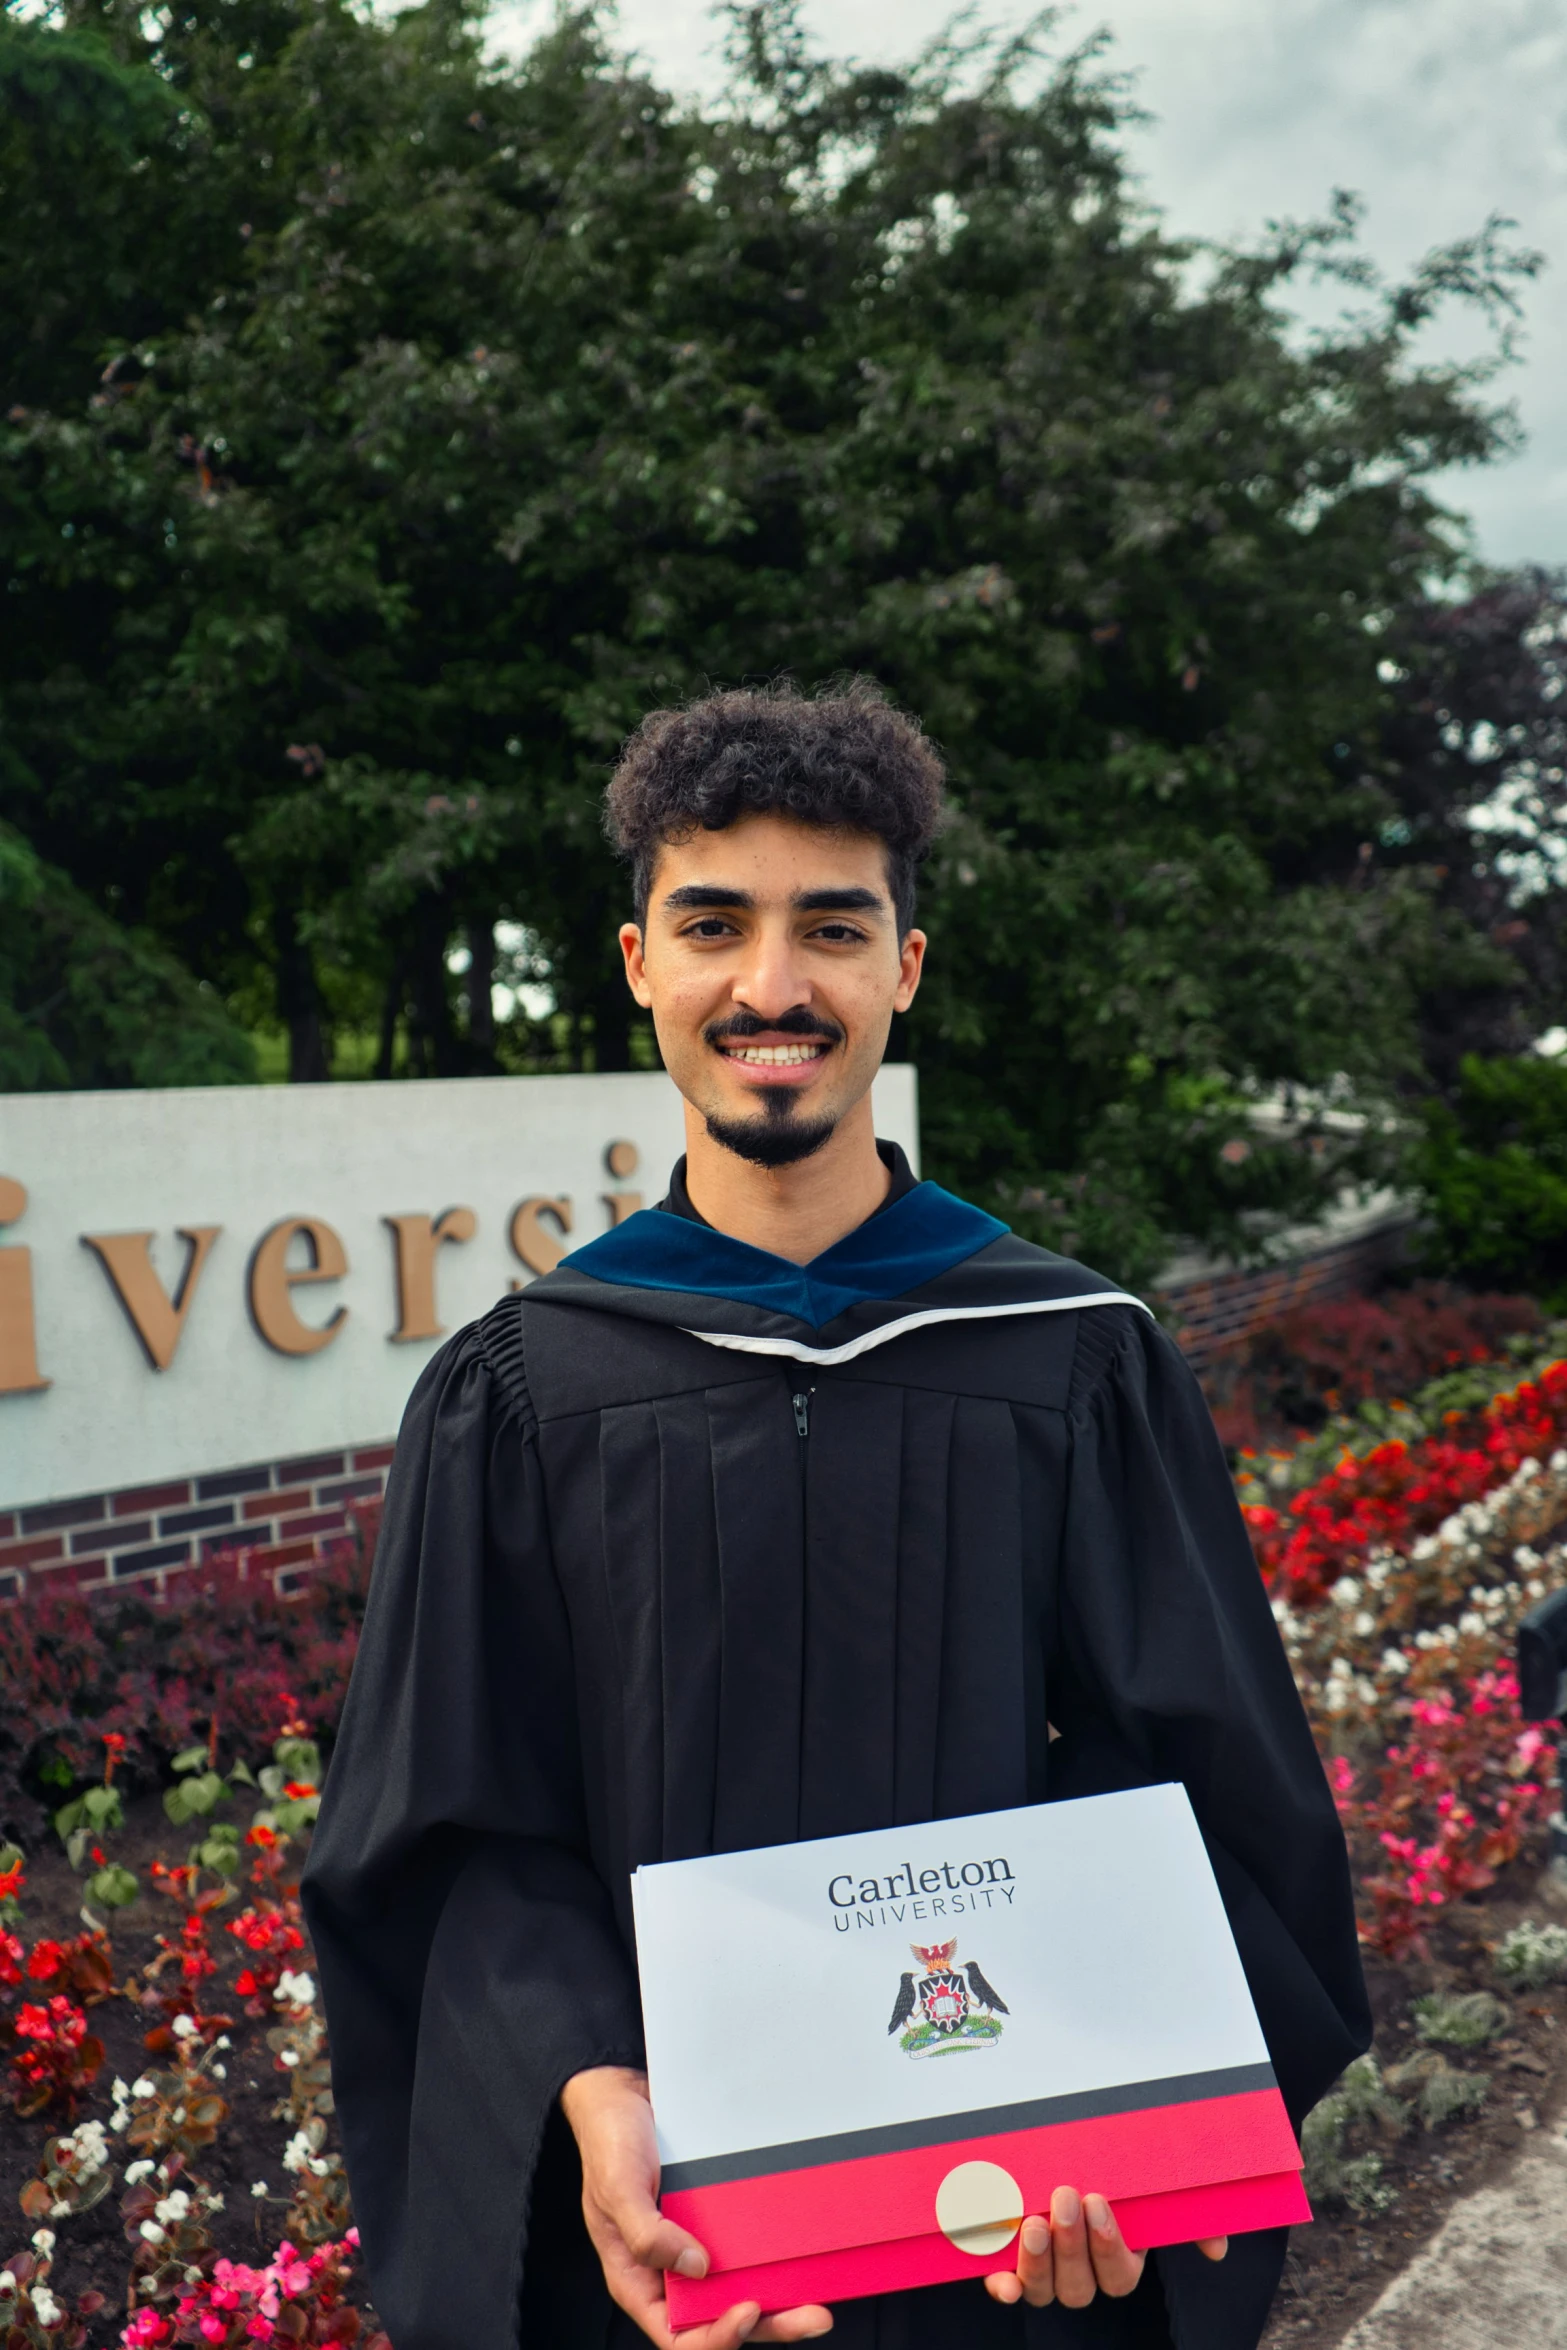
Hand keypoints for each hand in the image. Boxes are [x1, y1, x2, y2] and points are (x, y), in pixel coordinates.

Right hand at [559, 2066, 832, 2346]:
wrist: (626, 2092)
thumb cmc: (610, 2141)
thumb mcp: (617, 2187)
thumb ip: (646, 2233)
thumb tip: (695, 2267)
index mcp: (639, 2280)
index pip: (678, 2335)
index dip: (715, 2337)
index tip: (746, 2310)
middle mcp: (670, 2272)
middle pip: (720, 2319)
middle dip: (768, 2325)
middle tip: (812, 2317)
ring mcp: (695, 2245)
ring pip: (739, 2289)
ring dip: (779, 2300)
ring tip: (818, 2302)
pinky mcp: (713, 2219)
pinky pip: (745, 2249)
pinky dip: (771, 2259)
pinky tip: (798, 2255)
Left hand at [983, 2186, 1226, 2308]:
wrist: (1062, 2160)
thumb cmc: (1111, 2175)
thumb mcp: (1148, 2189)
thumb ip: (1183, 2215)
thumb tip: (1216, 2248)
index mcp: (1118, 2263)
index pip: (1119, 2277)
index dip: (1108, 2246)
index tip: (1099, 2202)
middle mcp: (1081, 2276)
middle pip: (1080, 2287)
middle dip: (1073, 2245)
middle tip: (1066, 2197)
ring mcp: (1045, 2275)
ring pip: (1044, 2291)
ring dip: (1038, 2262)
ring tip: (1034, 2222)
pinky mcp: (1011, 2265)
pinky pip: (1006, 2287)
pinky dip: (1002, 2285)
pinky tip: (999, 2276)